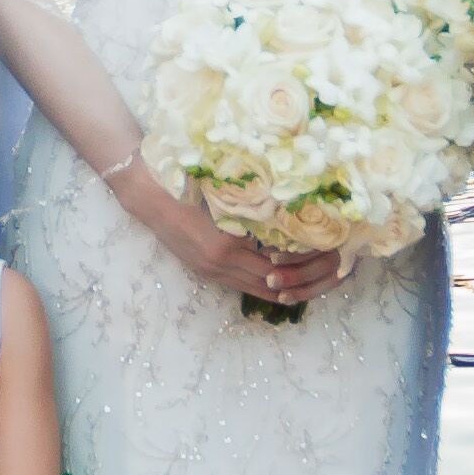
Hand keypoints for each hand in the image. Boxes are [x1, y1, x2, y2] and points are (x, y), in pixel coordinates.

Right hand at [116, 164, 346, 312]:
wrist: (148, 194)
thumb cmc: (186, 186)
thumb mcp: (225, 195)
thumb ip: (253, 207)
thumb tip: (290, 212)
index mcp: (226, 246)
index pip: (275, 266)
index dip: (301, 264)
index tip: (325, 254)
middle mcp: (219, 264)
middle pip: (268, 284)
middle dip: (297, 281)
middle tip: (324, 274)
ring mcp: (210, 270)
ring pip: (254, 288)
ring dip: (280, 288)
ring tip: (307, 283)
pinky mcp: (204, 270)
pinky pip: (240, 283)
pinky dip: (261, 283)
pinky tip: (277, 280)